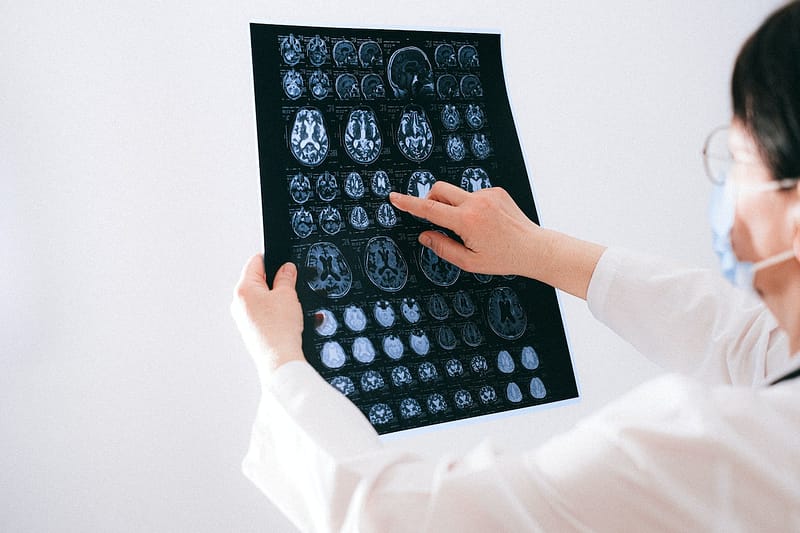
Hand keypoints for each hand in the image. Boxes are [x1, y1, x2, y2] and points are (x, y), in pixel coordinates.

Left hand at [231, 255, 305, 386]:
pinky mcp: (250, 330)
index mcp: (243, 290)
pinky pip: (262, 313)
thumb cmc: (279, 330)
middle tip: (290, 288)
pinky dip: (274, 313)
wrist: (279, 359)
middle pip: (257, 281)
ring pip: (261, 298)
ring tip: (289, 308)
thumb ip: (286, 277)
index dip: (272, 260)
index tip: (284, 263)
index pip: (255, 262)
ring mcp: (242, 318)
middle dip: (275, 282)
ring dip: (276, 299)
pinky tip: (285, 320)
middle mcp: (238, 303)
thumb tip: (286, 269)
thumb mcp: (288, 295)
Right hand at [389, 182, 540, 275]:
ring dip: (455, 207)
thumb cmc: (504, 258)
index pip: (430, 209)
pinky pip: (473, 195)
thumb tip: (424, 235)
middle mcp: (477, 203)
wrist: (534, 248)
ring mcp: (488, 194)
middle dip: (431, 199)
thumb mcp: (469, 262)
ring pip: (457, 194)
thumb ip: (442, 247)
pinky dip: (472, 206)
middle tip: (436, 218)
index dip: (409, 203)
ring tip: (473, 228)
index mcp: (467, 221)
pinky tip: (486, 223)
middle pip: (439, 189)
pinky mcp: (497, 191)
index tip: (395, 197)